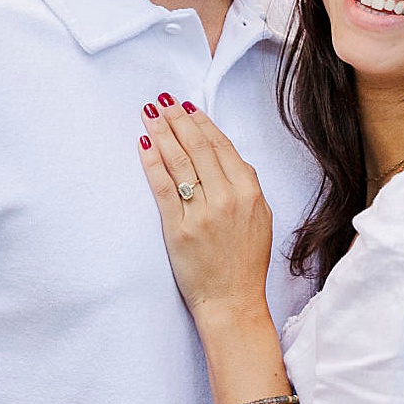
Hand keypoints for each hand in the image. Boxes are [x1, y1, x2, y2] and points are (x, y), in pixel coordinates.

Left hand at [136, 99, 272, 325]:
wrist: (232, 301)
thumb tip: (225, 158)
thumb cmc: (244, 263)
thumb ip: (246, 187)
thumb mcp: (259, 218)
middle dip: (178, 120)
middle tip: (163, 101)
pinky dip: (152, 163)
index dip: (203, 123)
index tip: (188, 108)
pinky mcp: (179, 229)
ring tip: (150, 114)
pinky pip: (163, 188)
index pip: (222, 147)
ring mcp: (202, 213)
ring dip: (163, 133)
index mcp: (249, 193)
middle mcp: (227, 198)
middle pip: (199, 148)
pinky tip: (143, 144)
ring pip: (180, 162)